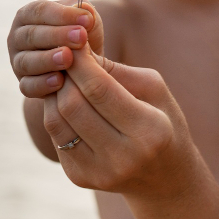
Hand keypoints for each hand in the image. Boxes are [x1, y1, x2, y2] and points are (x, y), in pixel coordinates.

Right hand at [7, 0, 104, 97]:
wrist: (83, 68)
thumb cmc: (81, 37)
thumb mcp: (86, 21)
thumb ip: (86, 13)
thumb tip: (86, 10)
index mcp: (29, 15)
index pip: (40, 11)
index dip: (62, 15)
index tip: (87, 20)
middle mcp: (18, 37)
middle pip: (31, 35)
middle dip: (57, 36)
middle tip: (81, 37)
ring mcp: (18, 62)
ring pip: (27, 61)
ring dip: (48, 60)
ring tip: (68, 58)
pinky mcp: (24, 84)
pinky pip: (28, 86)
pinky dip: (42, 84)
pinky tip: (59, 81)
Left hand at [42, 49, 194, 196]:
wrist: (165, 175)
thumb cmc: (162, 119)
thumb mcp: (153, 88)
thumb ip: (114, 70)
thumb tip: (75, 50)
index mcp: (149, 130)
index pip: (99, 89)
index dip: (80, 62)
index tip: (73, 41)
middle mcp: (122, 157)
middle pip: (72, 105)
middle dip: (64, 75)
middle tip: (64, 57)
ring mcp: (98, 172)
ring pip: (55, 121)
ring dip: (54, 93)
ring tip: (63, 77)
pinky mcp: (80, 177)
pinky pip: (56, 137)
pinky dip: (56, 112)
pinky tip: (66, 100)